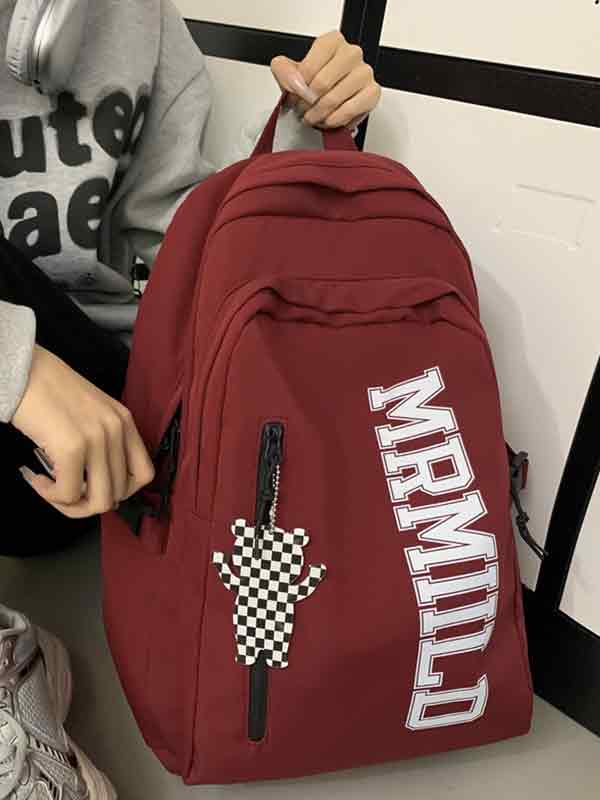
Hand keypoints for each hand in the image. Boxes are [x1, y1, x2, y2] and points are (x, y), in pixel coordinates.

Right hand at [12, 345, 154, 517]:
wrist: (24, 370)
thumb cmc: (49, 392)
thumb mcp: (92, 412)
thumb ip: (103, 442)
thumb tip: (96, 485)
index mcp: (125, 422)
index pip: (144, 474)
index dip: (122, 492)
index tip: (96, 488)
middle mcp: (116, 430)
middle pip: (119, 494)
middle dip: (88, 502)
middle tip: (63, 492)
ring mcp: (97, 439)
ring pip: (99, 502)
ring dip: (72, 505)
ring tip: (50, 490)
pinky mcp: (72, 448)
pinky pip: (69, 494)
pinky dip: (50, 495)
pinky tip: (37, 479)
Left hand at [270, 30, 380, 129]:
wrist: (327, 99)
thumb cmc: (313, 84)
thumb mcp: (290, 72)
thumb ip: (284, 70)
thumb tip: (294, 82)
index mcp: (332, 42)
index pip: (310, 66)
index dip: (298, 87)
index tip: (294, 96)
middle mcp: (351, 53)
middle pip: (322, 83)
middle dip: (307, 103)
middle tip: (302, 110)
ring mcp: (364, 73)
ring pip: (335, 98)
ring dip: (319, 114)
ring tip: (313, 117)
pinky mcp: (372, 93)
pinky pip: (350, 110)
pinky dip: (335, 119)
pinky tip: (328, 120)